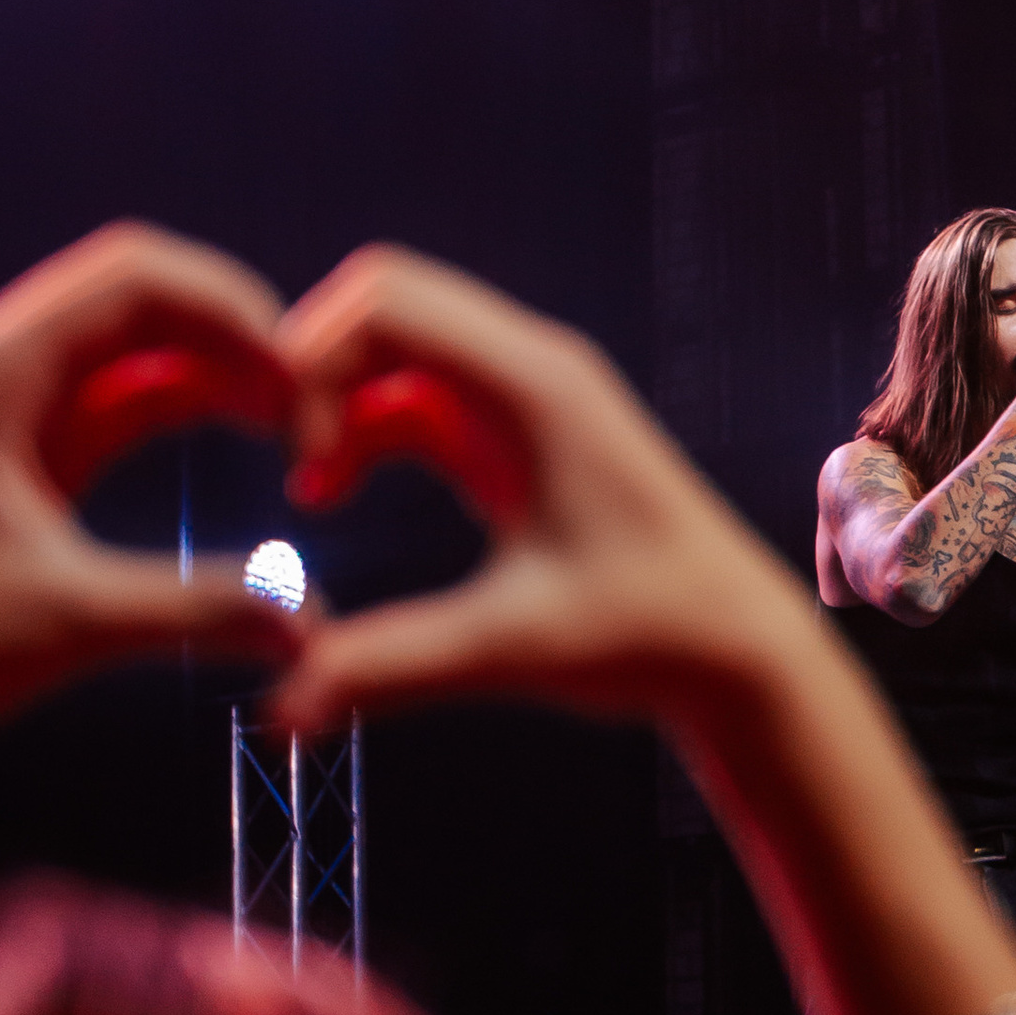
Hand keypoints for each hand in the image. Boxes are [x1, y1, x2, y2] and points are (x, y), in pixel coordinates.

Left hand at [0, 223, 303, 773]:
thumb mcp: (65, 621)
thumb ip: (195, 608)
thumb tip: (302, 609)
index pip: (132, 278)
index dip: (228, 306)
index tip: (292, 364)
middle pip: (138, 296)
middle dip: (232, 329)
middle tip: (301, 387)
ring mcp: (9, 412)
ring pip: (133, 346)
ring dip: (214, 365)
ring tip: (285, 411)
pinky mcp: (24, 457)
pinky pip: (119, 400)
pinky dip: (183, 404)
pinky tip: (237, 432)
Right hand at [264, 246, 809, 736]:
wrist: (736, 648)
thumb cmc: (648, 634)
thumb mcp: (509, 649)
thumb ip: (389, 667)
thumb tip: (279, 713)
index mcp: (534, 387)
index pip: (388, 301)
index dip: (315, 358)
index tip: (296, 455)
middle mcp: (532, 369)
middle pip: (387, 302)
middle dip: (316, 367)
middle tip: (284, 458)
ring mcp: (529, 396)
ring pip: (401, 347)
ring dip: (341, 401)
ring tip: (313, 491)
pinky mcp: (522, 434)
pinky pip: (422, 393)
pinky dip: (370, 426)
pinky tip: (337, 490)